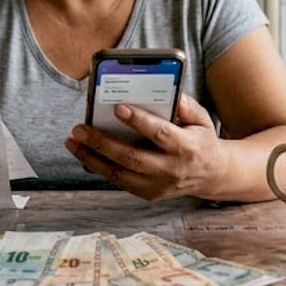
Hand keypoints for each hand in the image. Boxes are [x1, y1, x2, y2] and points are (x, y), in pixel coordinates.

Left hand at [64, 94, 226, 201]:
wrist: (212, 175)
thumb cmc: (201, 139)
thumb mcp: (202, 118)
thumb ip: (184, 104)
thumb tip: (163, 90)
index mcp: (186, 147)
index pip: (159, 134)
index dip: (138, 122)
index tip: (117, 107)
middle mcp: (171, 170)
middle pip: (132, 158)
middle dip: (102, 143)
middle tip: (79, 128)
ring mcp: (159, 186)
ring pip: (120, 174)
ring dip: (91, 159)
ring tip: (72, 142)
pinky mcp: (149, 194)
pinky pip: (120, 182)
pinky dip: (99, 168)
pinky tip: (84, 155)